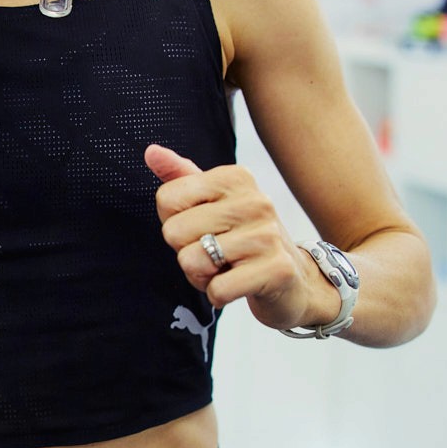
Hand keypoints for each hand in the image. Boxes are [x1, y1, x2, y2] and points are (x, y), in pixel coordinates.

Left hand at [145, 144, 326, 332]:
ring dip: (202, 277)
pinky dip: (219, 295)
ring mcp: (267, 235)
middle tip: (217, 255)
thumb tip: (151, 151)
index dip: (175, 223)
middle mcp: (255, 201)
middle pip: (174, 233)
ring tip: (228, 269)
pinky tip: (239, 285)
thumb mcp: (215, 203)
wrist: (295, 280)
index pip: (167, 199)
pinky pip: (217, 289)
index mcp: (236, 177)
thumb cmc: (246, 239)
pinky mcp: (276, 270)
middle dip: (187, 252)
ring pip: (192, 262)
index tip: (204, 229)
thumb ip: (181, 177)